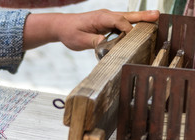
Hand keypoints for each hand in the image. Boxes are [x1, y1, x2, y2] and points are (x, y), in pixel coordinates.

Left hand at [23, 9, 159, 50]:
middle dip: (142, 16)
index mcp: (100, 18)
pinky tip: (141, 28)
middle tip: (157, 16)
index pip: (119, 22)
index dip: (128, 29)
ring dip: (140, 19)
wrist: (62, 26)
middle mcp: (106, 15)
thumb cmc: (70, 32)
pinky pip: (122, 22)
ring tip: (156, 19)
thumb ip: (95, 42)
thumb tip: (107, 44)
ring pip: (127, 18)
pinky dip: (132, 24)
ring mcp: (107, 18)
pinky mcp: (107, 22)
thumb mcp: (81, 40)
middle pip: (127, 16)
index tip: (134, 38)